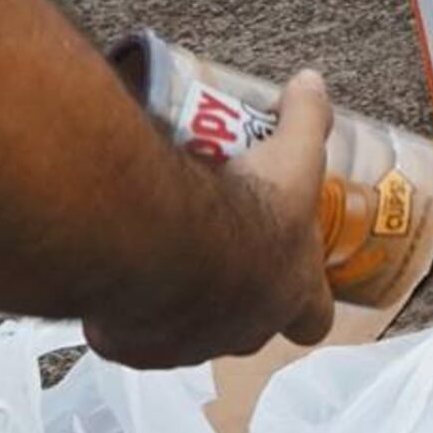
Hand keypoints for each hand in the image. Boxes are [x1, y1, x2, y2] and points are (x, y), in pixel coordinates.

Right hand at [88, 68, 339, 365]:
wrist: (166, 242)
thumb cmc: (242, 207)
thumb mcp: (291, 152)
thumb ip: (307, 116)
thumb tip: (310, 83)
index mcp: (291, 292)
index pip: (315, 319)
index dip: (306, 301)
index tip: (287, 274)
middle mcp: (245, 330)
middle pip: (248, 328)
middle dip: (236, 297)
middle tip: (216, 252)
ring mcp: (190, 346)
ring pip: (188, 333)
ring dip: (180, 303)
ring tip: (162, 255)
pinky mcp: (136, 349)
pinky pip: (130, 335)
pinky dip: (125, 311)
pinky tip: (117, 275)